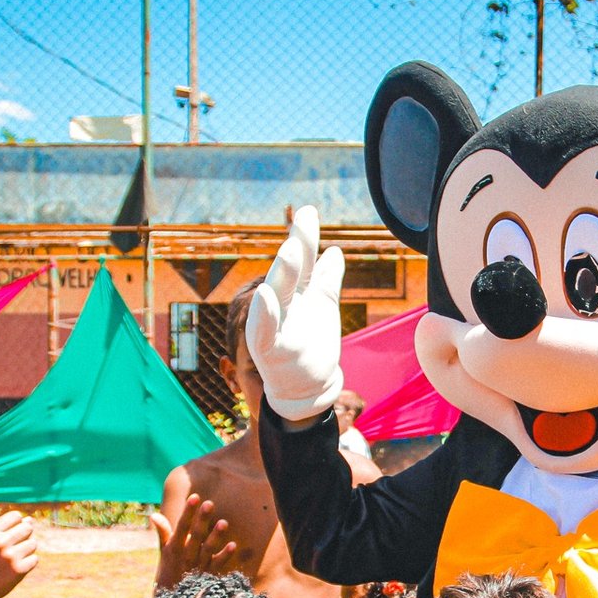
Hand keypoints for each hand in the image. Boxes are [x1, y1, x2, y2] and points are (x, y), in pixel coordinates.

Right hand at [0, 510, 38, 597]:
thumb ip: (8, 529)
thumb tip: (30, 519)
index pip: (16, 516)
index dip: (17, 524)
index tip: (11, 534)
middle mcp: (0, 542)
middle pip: (27, 528)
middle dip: (25, 536)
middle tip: (14, 547)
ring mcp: (10, 556)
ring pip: (33, 543)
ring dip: (27, 550)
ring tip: (13, 559)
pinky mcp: (19, 569)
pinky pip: (34, 559)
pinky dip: (28, 563)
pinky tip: (16, 569)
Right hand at [151, 494, 239, 591]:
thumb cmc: (169, 573)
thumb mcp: (164, 553)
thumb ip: (163, 533)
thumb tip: (154, 515)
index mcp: (174, 549)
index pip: (181, 527)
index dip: (188, 512)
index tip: (194, 497)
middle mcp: (186, 556)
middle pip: (195, 535)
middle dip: (202, 520)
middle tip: (209, 503)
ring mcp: (198, 566)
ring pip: (207, 549)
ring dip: (215, 536)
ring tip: (224, 522)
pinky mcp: (208, 576)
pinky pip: (217, 565)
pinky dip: (224, 556)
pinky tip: (233, 545)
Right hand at [245, 205, 345, 422]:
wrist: (308, 387)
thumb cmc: (312, 344)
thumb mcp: (323, 308)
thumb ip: (326, 280)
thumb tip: (334, 250)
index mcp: (297, 294)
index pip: (303, 261)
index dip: (305, 237)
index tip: (309, 210)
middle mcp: (283, 305)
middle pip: (290, 272)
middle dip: (296, 247)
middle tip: (304, 219)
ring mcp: (275, 327)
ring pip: (277, 296)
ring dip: (284, 274)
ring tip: (292, 251)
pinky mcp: (270, 352)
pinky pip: (263, 331)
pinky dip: (264, 313)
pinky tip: (266, 295)